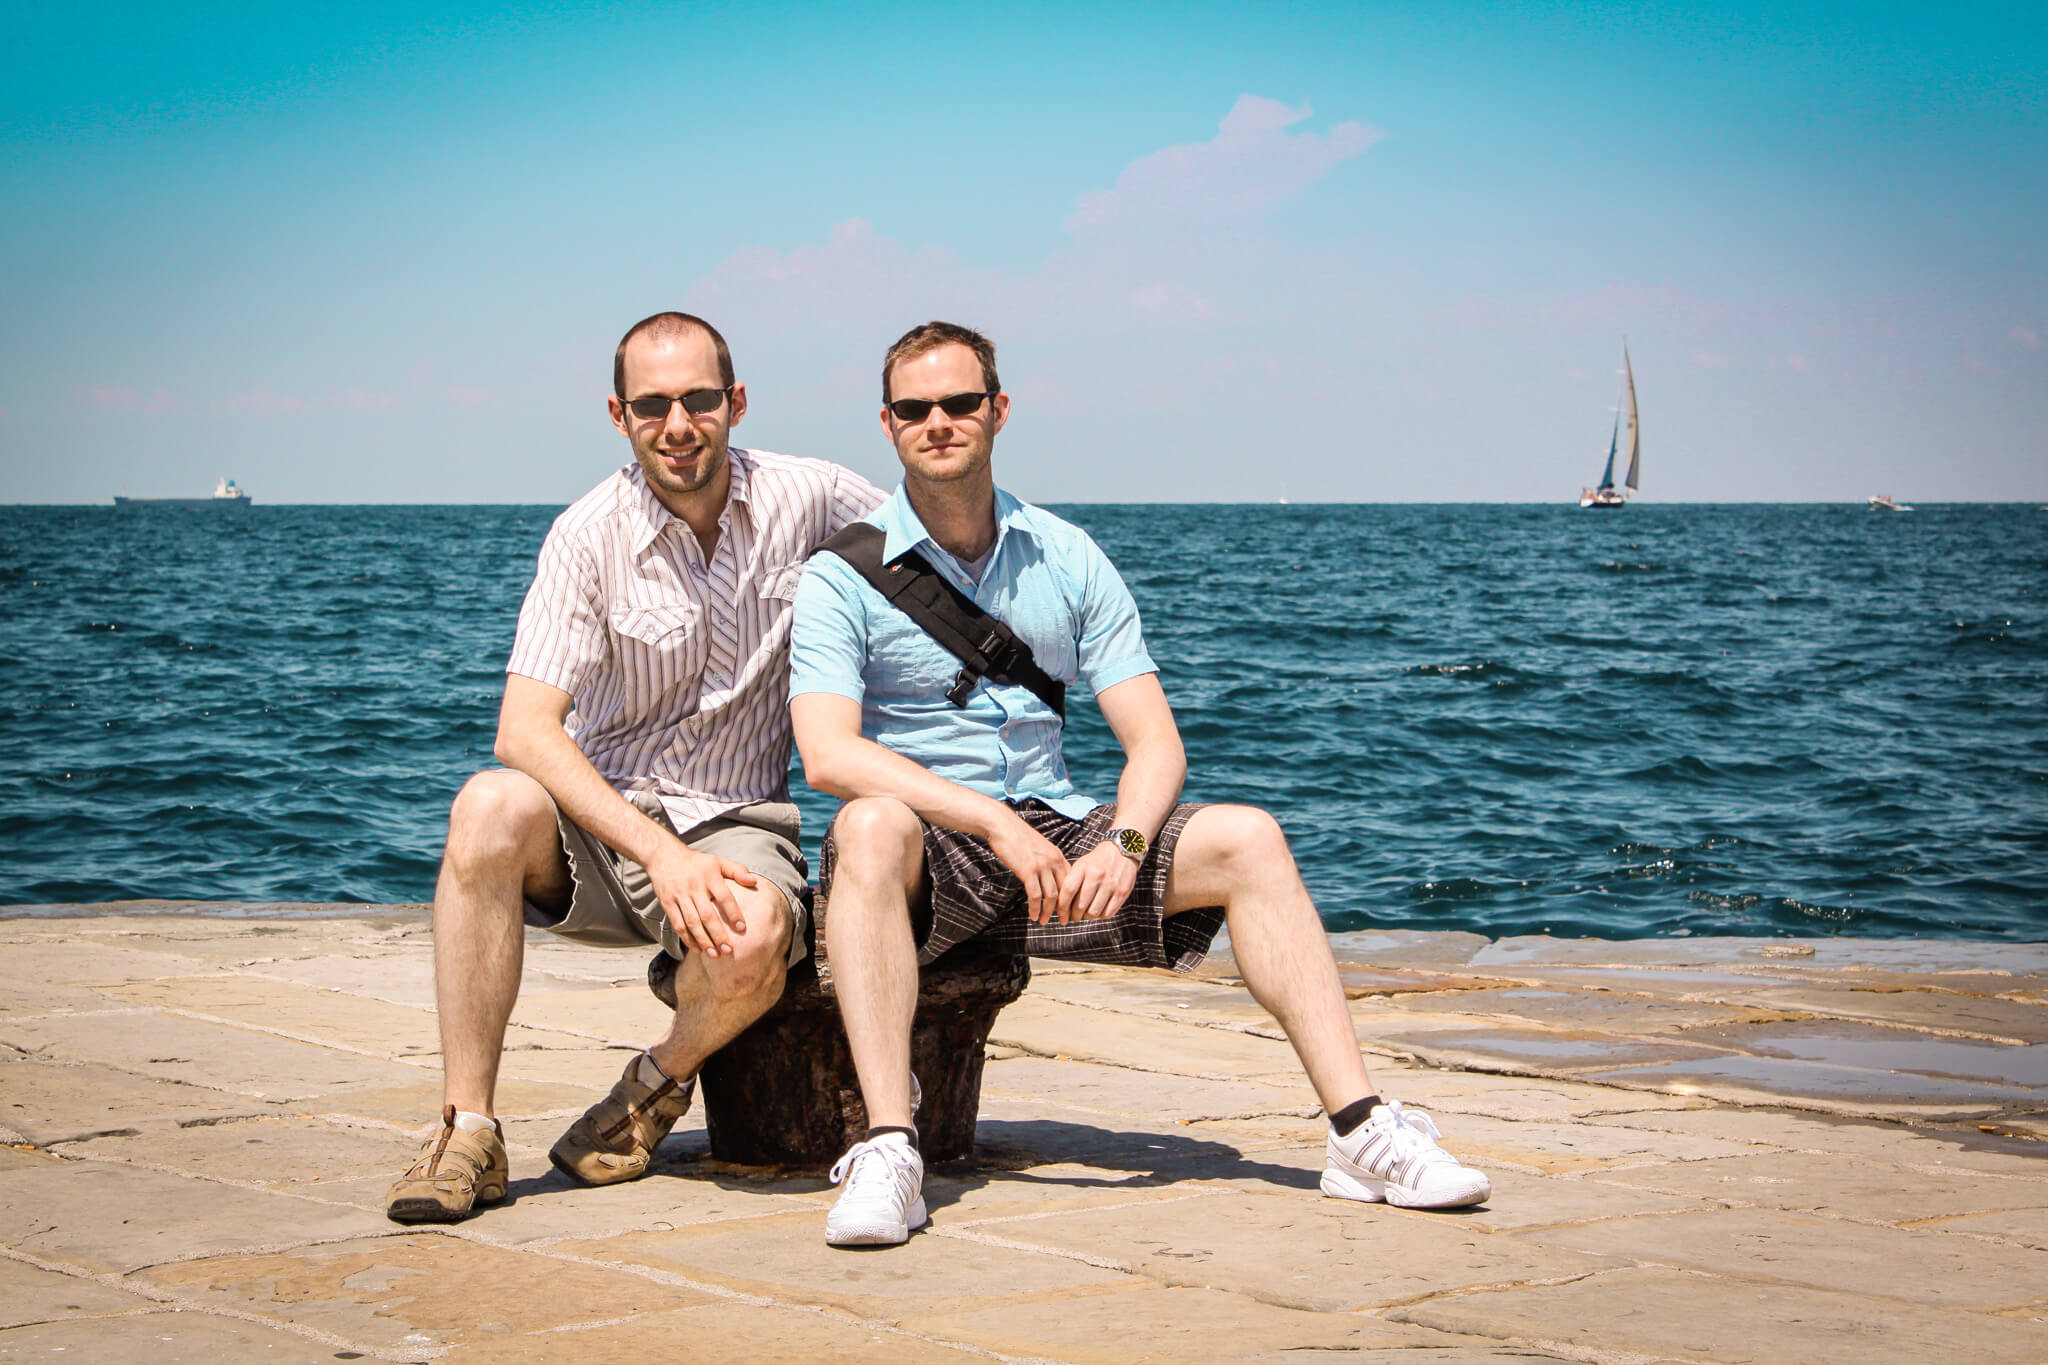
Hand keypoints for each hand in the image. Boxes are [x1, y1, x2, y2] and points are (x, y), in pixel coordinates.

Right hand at [645, 840, 758, 956]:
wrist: (664, 857)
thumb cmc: (697, 862)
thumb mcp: (717, 861)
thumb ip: (737, 870)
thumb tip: (754, 882)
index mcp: (709, 875)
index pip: (724, 897)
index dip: (733, 913)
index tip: (742, 928)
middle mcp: (694, 886)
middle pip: (707, 915)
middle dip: (718, 934)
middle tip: (728, 950)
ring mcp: (679, 895)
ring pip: (692, 922)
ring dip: (703, 940)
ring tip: (714, 954)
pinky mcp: (667, 903)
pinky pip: (677, 924)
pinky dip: (687, 938)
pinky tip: (697, 948)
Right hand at [985, 812, 1071, 923]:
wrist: (1002, 826)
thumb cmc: (1018, 837)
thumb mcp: (1040, 848)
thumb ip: (1048, 861)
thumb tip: (1050, 878)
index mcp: (1058, 856)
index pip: (1071, 882)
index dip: (1071, 898)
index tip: (1069, 910)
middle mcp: (1053, 861)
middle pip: (1064, 891)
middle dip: (1064, 909)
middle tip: (1061, 921)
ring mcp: (1041, 866)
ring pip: (1051, 896)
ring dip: (1048, 912)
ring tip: (1043, 921)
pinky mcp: (1028, 871)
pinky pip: (1035, 895)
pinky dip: (1034, 908)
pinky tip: (1032, 915)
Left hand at [1056, 842, 1138, 923]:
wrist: (1121, 851)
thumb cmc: (1097, 861)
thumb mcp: (1081, 865)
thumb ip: (1071, 882)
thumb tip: (1061, 905)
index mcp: (1083, 868)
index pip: (1068, 890)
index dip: (1062, 906)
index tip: (1061, 914)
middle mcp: (1097, 875)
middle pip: (1080, 905)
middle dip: (1074, 916)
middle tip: (1074, 916)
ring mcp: (1110, 884)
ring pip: (1094, 912)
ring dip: (1087, 917)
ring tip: (1086, 914)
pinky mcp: (1122, 892)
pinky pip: (1108, 913)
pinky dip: (1101, 916)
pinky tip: (1099, 910)